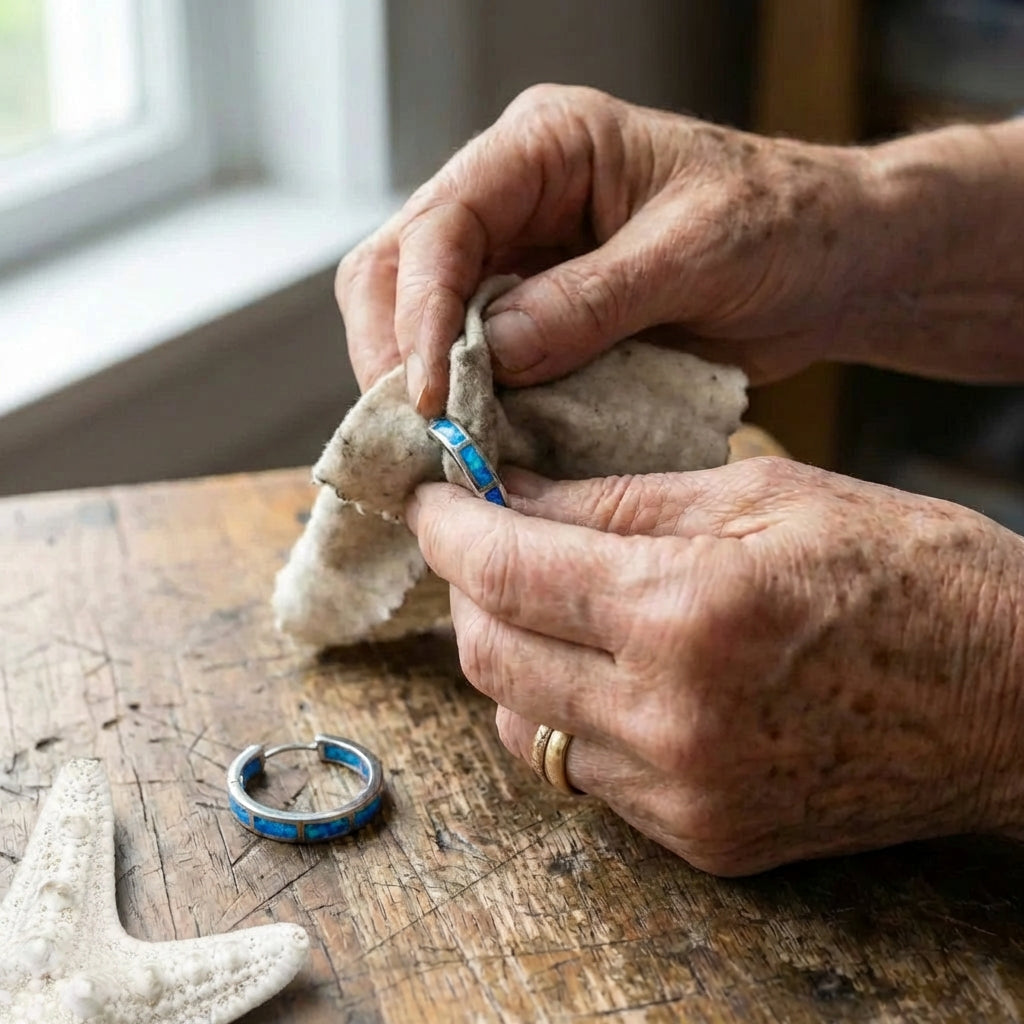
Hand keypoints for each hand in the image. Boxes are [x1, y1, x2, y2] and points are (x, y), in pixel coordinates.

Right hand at [337, 84, 877, 413]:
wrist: (827, 264)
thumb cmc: (782, 225)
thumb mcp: (696, 253)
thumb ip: (592, 300)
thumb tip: (492, 353)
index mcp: (546, 147)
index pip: (442, 222)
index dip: (420, 311)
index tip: (427, 395)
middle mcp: (514, 196)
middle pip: (400, 266)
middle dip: (396, 351)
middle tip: (416, 431)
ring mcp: (519, 258)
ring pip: (419, 315)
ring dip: (419, 382)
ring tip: (438, 445)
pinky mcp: (536, 314)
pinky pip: (471, 357)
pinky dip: (466, 400)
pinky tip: (475, 439)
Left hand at [406, 460, 1023, 874]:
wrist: (1014, 699)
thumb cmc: (910, 572)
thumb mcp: (763, 497)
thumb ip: (619, 502)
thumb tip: (513, 494)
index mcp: (688, 611)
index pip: (508, 569)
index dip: (450, 527)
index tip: (431, 497)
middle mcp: (670, 718)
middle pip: (491, 656)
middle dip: (466, 588)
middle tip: (480, 539)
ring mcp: (684, 793)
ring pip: (524, 724)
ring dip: (507, 655)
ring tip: (537, 601)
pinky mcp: (703, 837)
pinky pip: (583, 774)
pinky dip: (564, 712)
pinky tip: (596, 667)